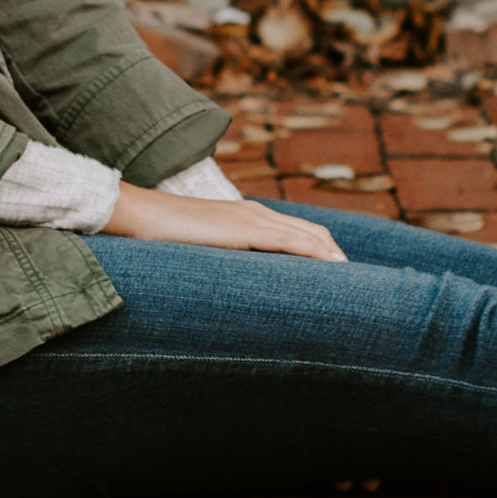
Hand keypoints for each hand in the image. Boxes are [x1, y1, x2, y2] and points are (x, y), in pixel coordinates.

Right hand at [105, 179, 342, 263]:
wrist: (140, 216)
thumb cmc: (164, 236)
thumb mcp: (204, 249)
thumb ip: (225, 258)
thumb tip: (237, 283)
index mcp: (249, 216)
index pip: (299, 232)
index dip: (323, 251)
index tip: (339, 274)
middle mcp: (256, 213)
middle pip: (312, 232)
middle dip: (335, 255)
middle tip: (356, 284)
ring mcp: (251, 218)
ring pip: (306, 236)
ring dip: (331, 256)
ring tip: (351, 280)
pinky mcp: (243, 229)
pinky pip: (288, 242)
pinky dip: (314, 254)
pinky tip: (329, 267)